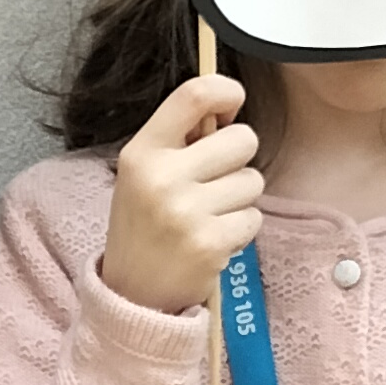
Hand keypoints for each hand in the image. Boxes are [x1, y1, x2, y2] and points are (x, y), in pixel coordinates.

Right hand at [99, 69, 262, 321]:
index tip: (232, 104)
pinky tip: (213, 239)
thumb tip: (227, 108)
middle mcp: (162, 177)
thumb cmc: (143, 226)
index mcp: (142, 152)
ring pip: (252, 181)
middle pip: (243, 139)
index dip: (226, 90)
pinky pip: (254, 217)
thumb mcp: (142, 174)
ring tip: (208, 216)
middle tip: (213, 181)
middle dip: (238, 159)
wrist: (131, 294)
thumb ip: (178, 139)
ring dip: (239, 199)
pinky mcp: (210, 243)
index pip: (194, 94)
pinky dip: (241, 229)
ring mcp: (186, 212)